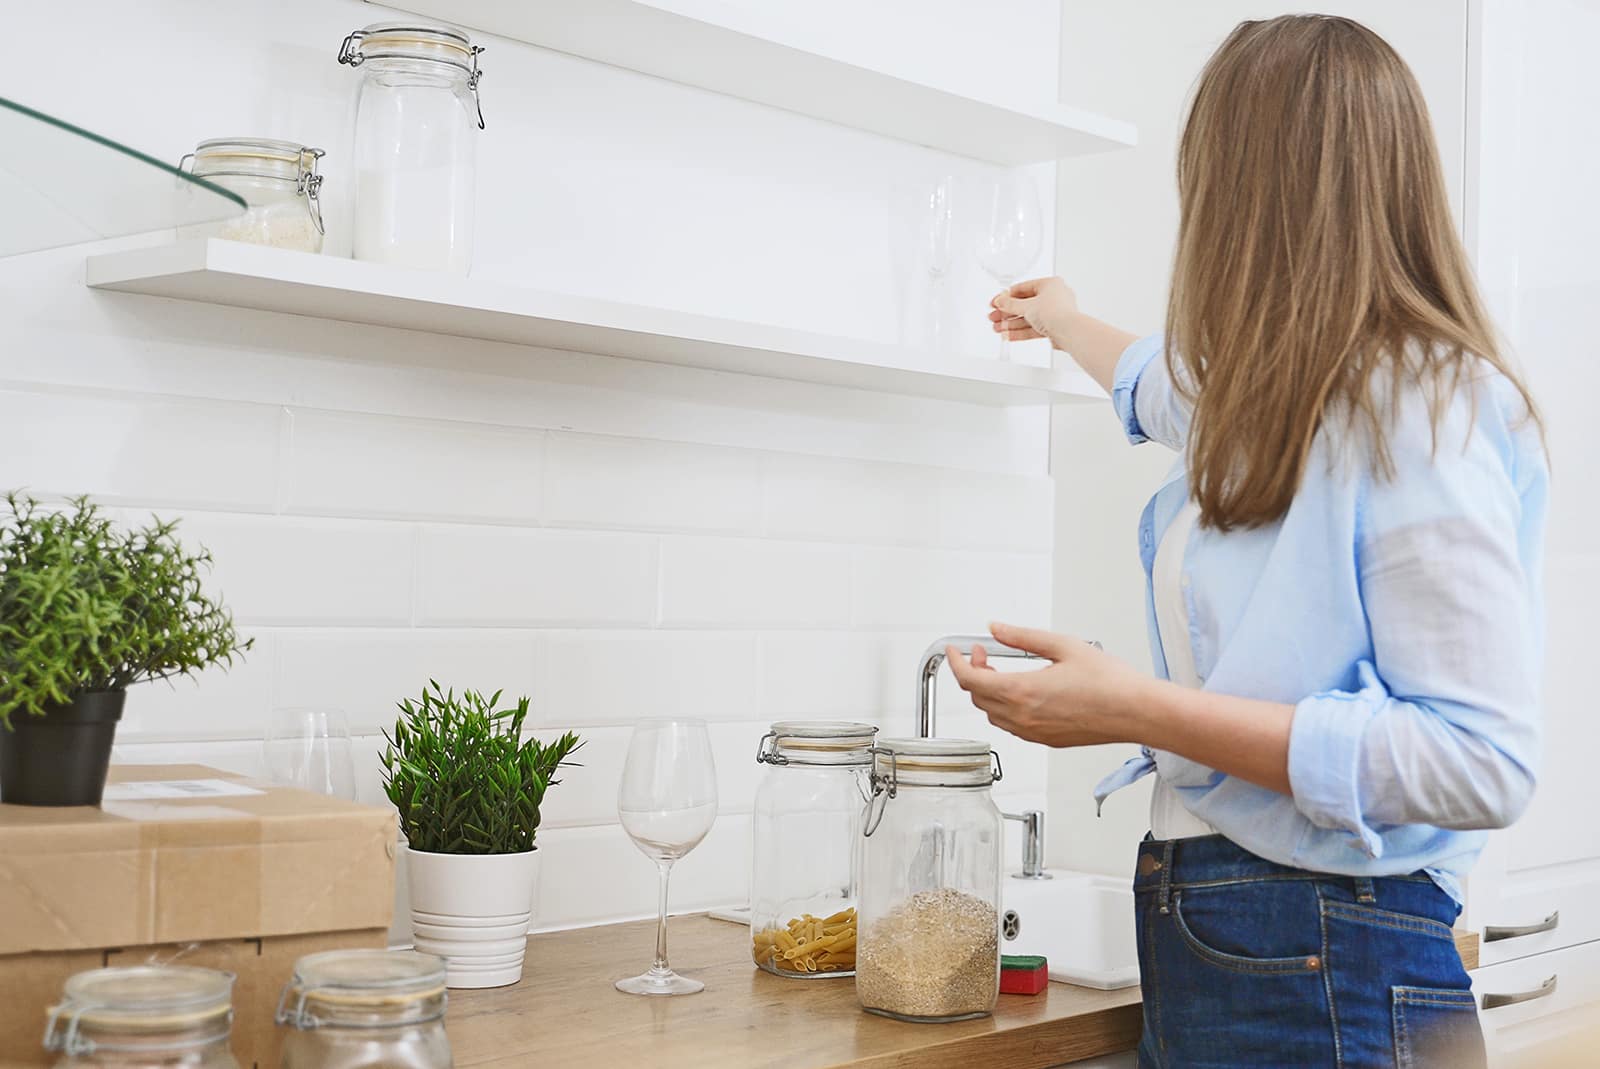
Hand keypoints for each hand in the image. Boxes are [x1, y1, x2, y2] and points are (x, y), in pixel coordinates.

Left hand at [945, 622, 1152, 747]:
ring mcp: (1033, 733)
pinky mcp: (1046, 740)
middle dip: (973, 674)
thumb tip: (996, 629)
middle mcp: (1023, 717)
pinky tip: (1020, 692)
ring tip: (1000, 671)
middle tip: (983, 654)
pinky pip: (1011, 726)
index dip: (956, 663)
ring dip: (987, 692)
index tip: (954, 651)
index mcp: (1022, 691)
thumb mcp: (1062, 645)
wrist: (1136, 711)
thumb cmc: (1109, 681)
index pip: (970, 680)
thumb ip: (1022, 637)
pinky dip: (1004, 708)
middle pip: (977, 698)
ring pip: (992, 714)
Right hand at [988, 277, 1079, 347]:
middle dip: (1007, 313)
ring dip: (1011, 324)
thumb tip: (1000, 301)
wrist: (1069, 331)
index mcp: (1049, 284)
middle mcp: (1053, 297)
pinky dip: (1020, 332)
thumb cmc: (1055, 312)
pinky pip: (1033, 328)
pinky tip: (1008, 335)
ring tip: (998, 329)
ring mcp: (1053, 313)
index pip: (1023, 288)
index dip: (1007, 296)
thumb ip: (1010, 304)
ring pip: (1028, 318)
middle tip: (994, 317)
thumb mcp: (1027, 306)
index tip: (996, 302)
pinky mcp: (1053, 327)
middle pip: (1024, 305)